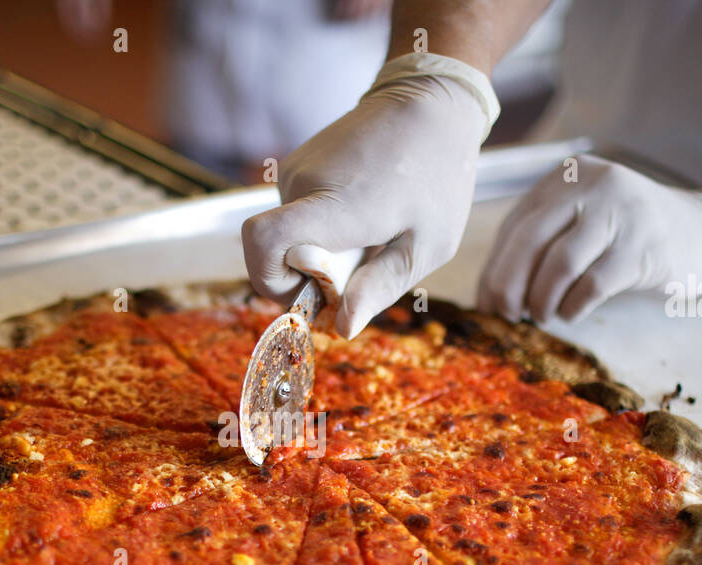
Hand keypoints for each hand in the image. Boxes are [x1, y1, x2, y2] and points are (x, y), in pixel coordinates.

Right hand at [243, 74, 487, 338]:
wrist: (430, 101)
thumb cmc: (438, 178)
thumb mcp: (426, 246)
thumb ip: (378, 288)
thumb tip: (340, 326)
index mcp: (340, 205)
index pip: (264, 243)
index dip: (273, 283)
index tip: (314, 292)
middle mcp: (304, 184)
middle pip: (275, 254)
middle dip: (309, 277)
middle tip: (363, 262)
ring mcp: (295, 171)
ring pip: (286, 238)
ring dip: (320, 251)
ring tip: (369, 231)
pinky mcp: (295, 165)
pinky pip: (294, 216)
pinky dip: (320, 229)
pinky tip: (360, 211)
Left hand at [478, 155, 701, 321]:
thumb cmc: (625, 236)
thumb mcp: (580, 221)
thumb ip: (538, 245)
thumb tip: (486, 294)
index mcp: (566, 176)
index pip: (515, 225)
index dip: (494, 270)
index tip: (487, 304)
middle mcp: (591, 185)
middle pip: (529, 240)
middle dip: (509, 286)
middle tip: (508, 315)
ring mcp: (620, 212)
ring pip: (559, 265)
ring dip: (541, 301)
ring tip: (543, 315)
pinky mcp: (642, 246)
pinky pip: (592, 285)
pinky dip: (573, 307)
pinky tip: (572, 313)